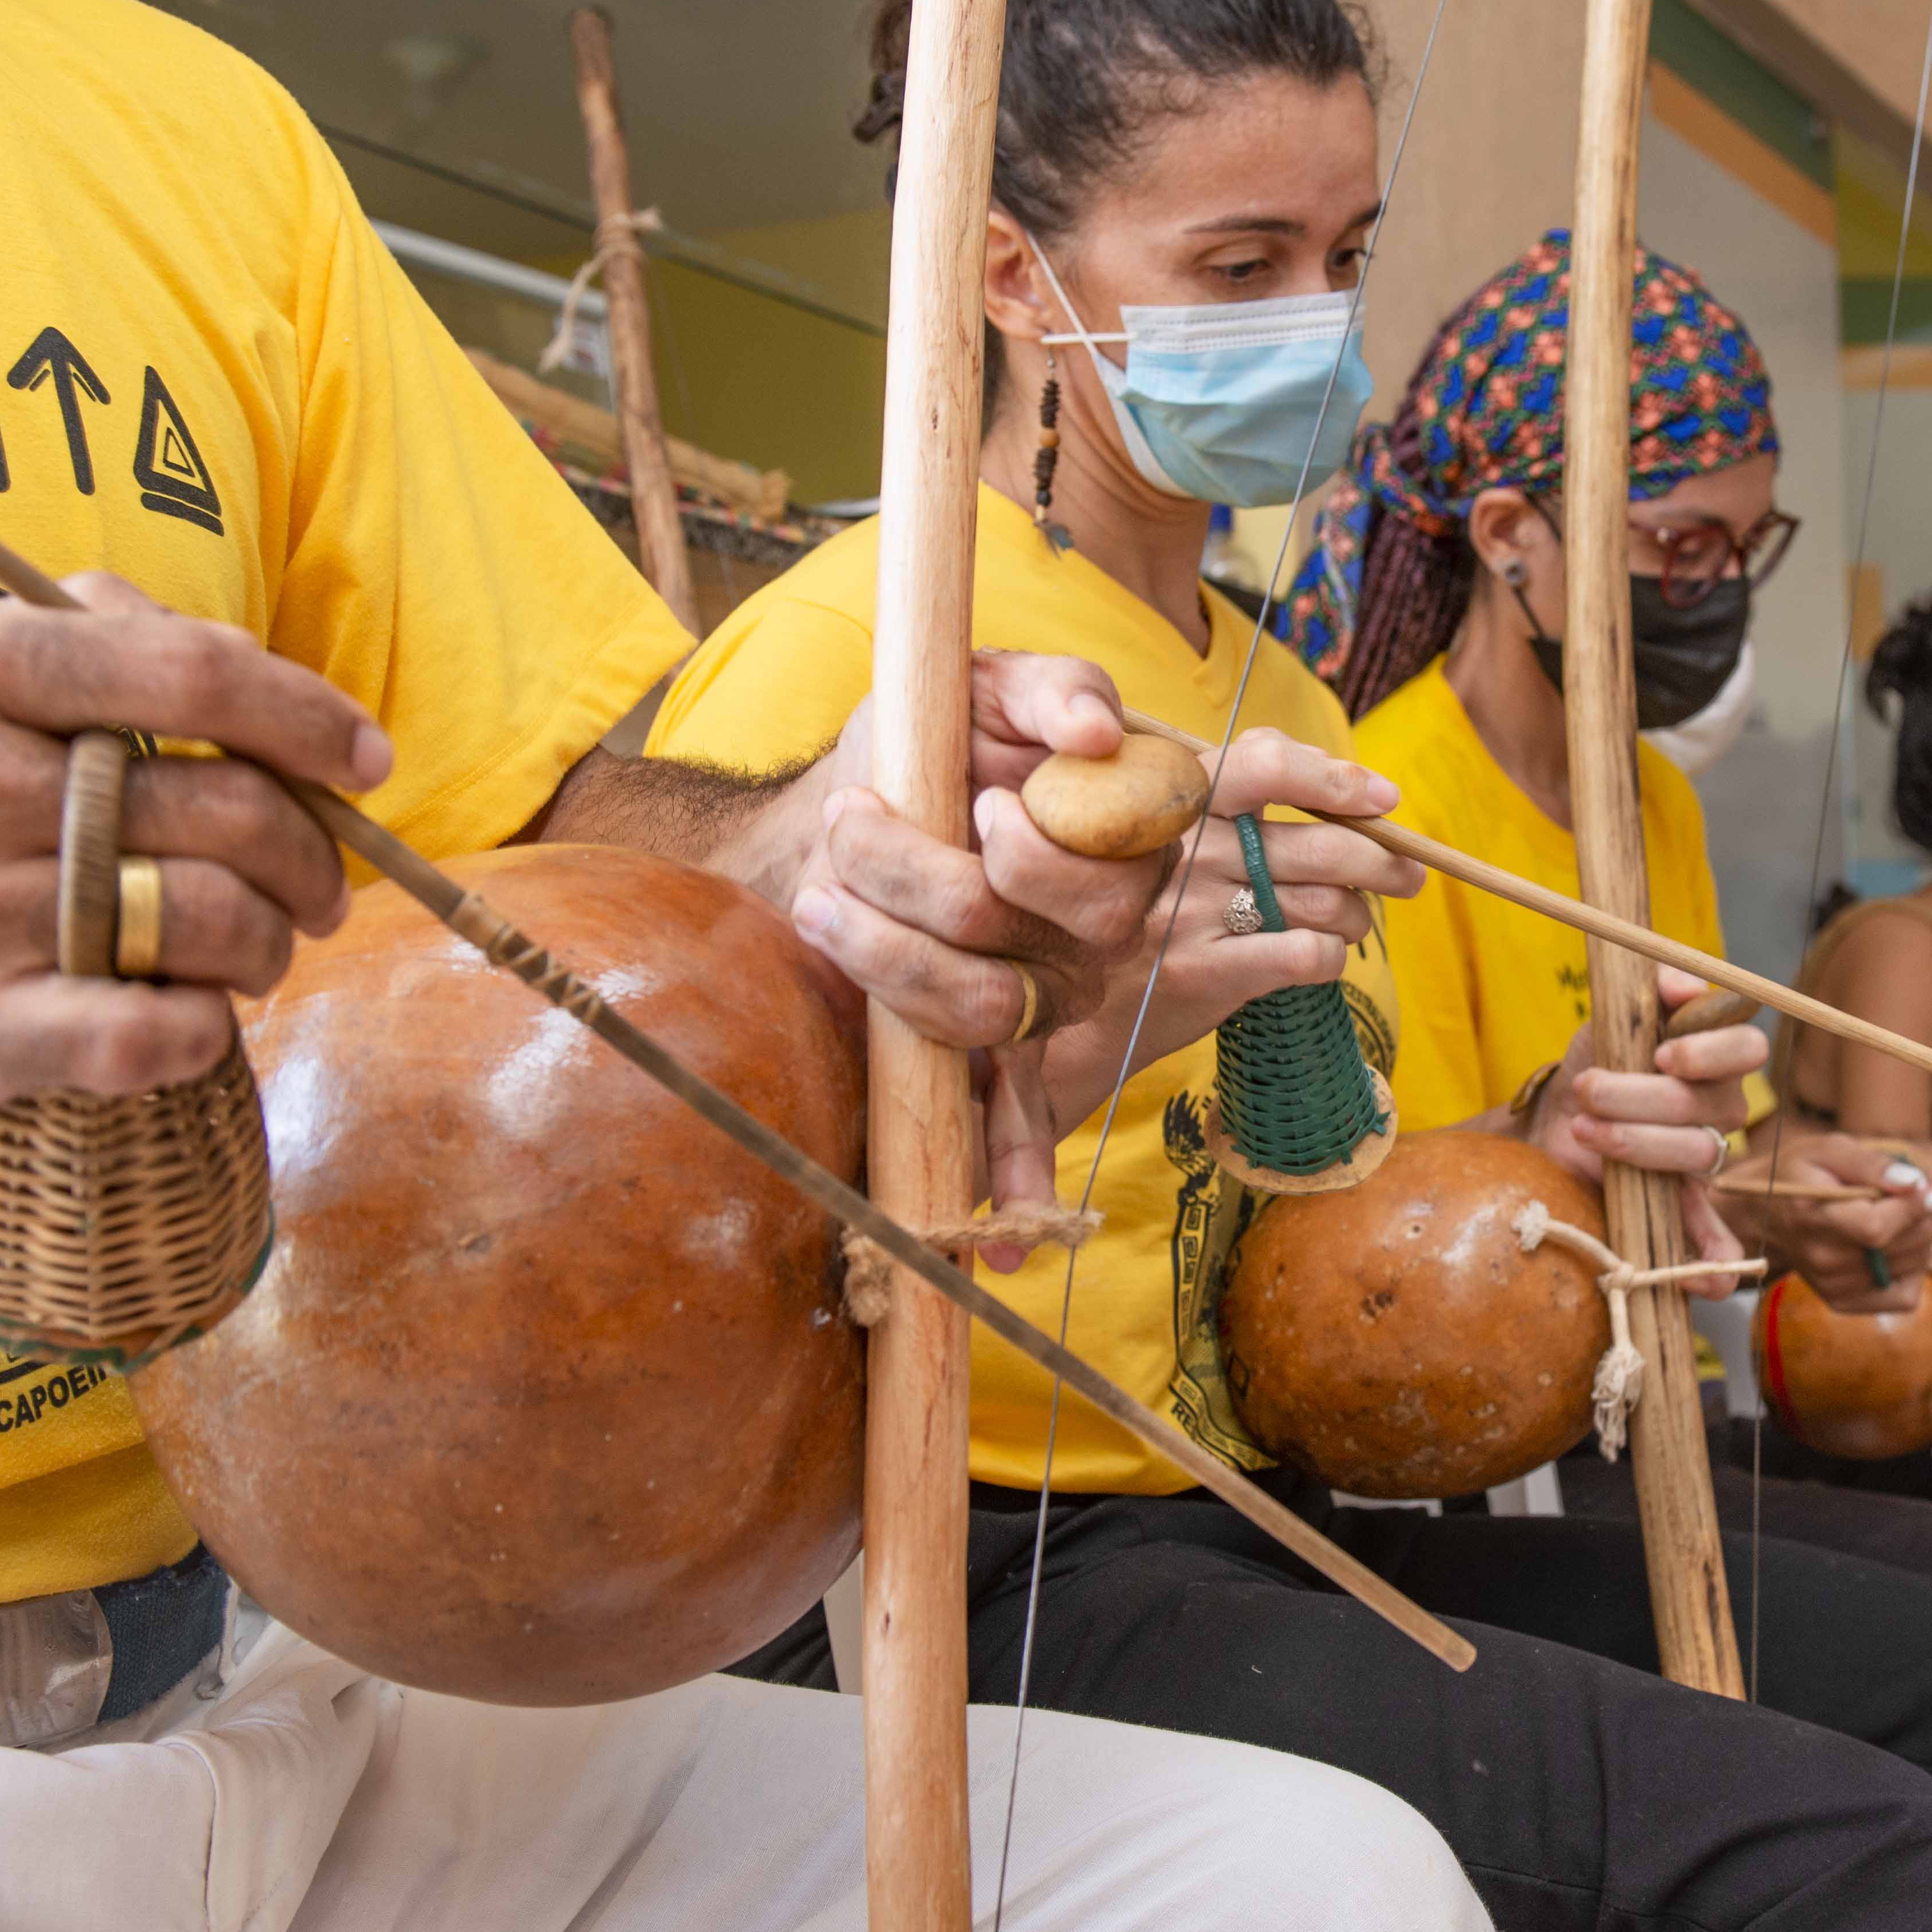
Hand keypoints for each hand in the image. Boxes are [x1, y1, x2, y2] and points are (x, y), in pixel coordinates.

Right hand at [0, 583, 382, 1135]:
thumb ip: (72, 636)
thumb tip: (230, 655)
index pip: (186, 673)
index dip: (306, 717)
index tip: (366, 761)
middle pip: (220, 808)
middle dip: (308, 854)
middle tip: (318, 887)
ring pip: (203, 922)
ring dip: (266, 946)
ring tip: (256, 953)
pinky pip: (149, 1034)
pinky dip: (202, 1031)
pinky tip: (190, 1021)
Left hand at [793, 655, 1241, 1230]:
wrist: (863, 788)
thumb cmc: (938, 739)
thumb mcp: (983, 687)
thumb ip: (1052, 689)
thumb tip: (1095, 734)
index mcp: (1110, 854)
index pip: (1093, 885)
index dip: (1026, 857)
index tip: (971, 806)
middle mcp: (1087, 941)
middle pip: (1014, 948)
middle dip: (913, 883)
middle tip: (849, 824)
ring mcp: (1040, 1002)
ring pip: (976, 1013)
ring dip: (885, 959)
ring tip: (821, 896)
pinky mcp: (989, 1050)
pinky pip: (1015, 1126)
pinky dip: (1011, 1179)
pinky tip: (1000, 1243)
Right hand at [1016, 727, 1417, 1107]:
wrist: (1077, 1004)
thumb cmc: (1142, 903)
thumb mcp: (1165, 832)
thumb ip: (1231, 791)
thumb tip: (1337, 779)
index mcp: (1174, 800)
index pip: (1266, 765)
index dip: (1336, 778)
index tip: (1383, 799)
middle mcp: (1182, 851)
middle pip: (1320, 846)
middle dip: (1383, 862)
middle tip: (1409, 874)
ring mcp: (1191, 914)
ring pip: (1323, 904)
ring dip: (1356, 916)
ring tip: (1354, 923)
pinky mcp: (1204, 974)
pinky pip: (1306, 956)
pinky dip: (1331, 957)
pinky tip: (1322, 958)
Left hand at [1521, 971, 1765, 1296]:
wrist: (1552, 1118)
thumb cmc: (1594, 1059)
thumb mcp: (1614, 1015)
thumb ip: (1654, 994)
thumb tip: (1686, 984)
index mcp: (1713, 1060)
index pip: (1747, 1050)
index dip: (1712, 1053)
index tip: (1663, 1055)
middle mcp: (1720, 1109)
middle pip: (1710, 1107)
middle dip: (1640, 1098)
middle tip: (1588, 1091)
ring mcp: (1704, 1161)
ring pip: (1696, 1156)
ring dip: (1637, 1145)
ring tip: (1586, 1132)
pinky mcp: (1679, 1206)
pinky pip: (1713, 1240)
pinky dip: (1714, 1263)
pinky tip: (1707, 1280)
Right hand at [1706, 1131, 1931, 1307]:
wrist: (1766, 1216)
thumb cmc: (1802, 1174)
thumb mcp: (1829, 1150)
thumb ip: (1872, 1163)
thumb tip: (1916, 1181)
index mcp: (1813, 1216)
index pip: (1877, 1227)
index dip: (1916, 1206)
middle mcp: (1823, 1259)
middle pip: (1903, 1246)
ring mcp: (1835, 1286)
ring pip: (1912, 1265)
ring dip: (1926, 1234)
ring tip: (1913, 1207)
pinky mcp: (1846, 1302)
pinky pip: (1905, 1295)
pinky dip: (1915, 1266)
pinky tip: (1901, 1241)